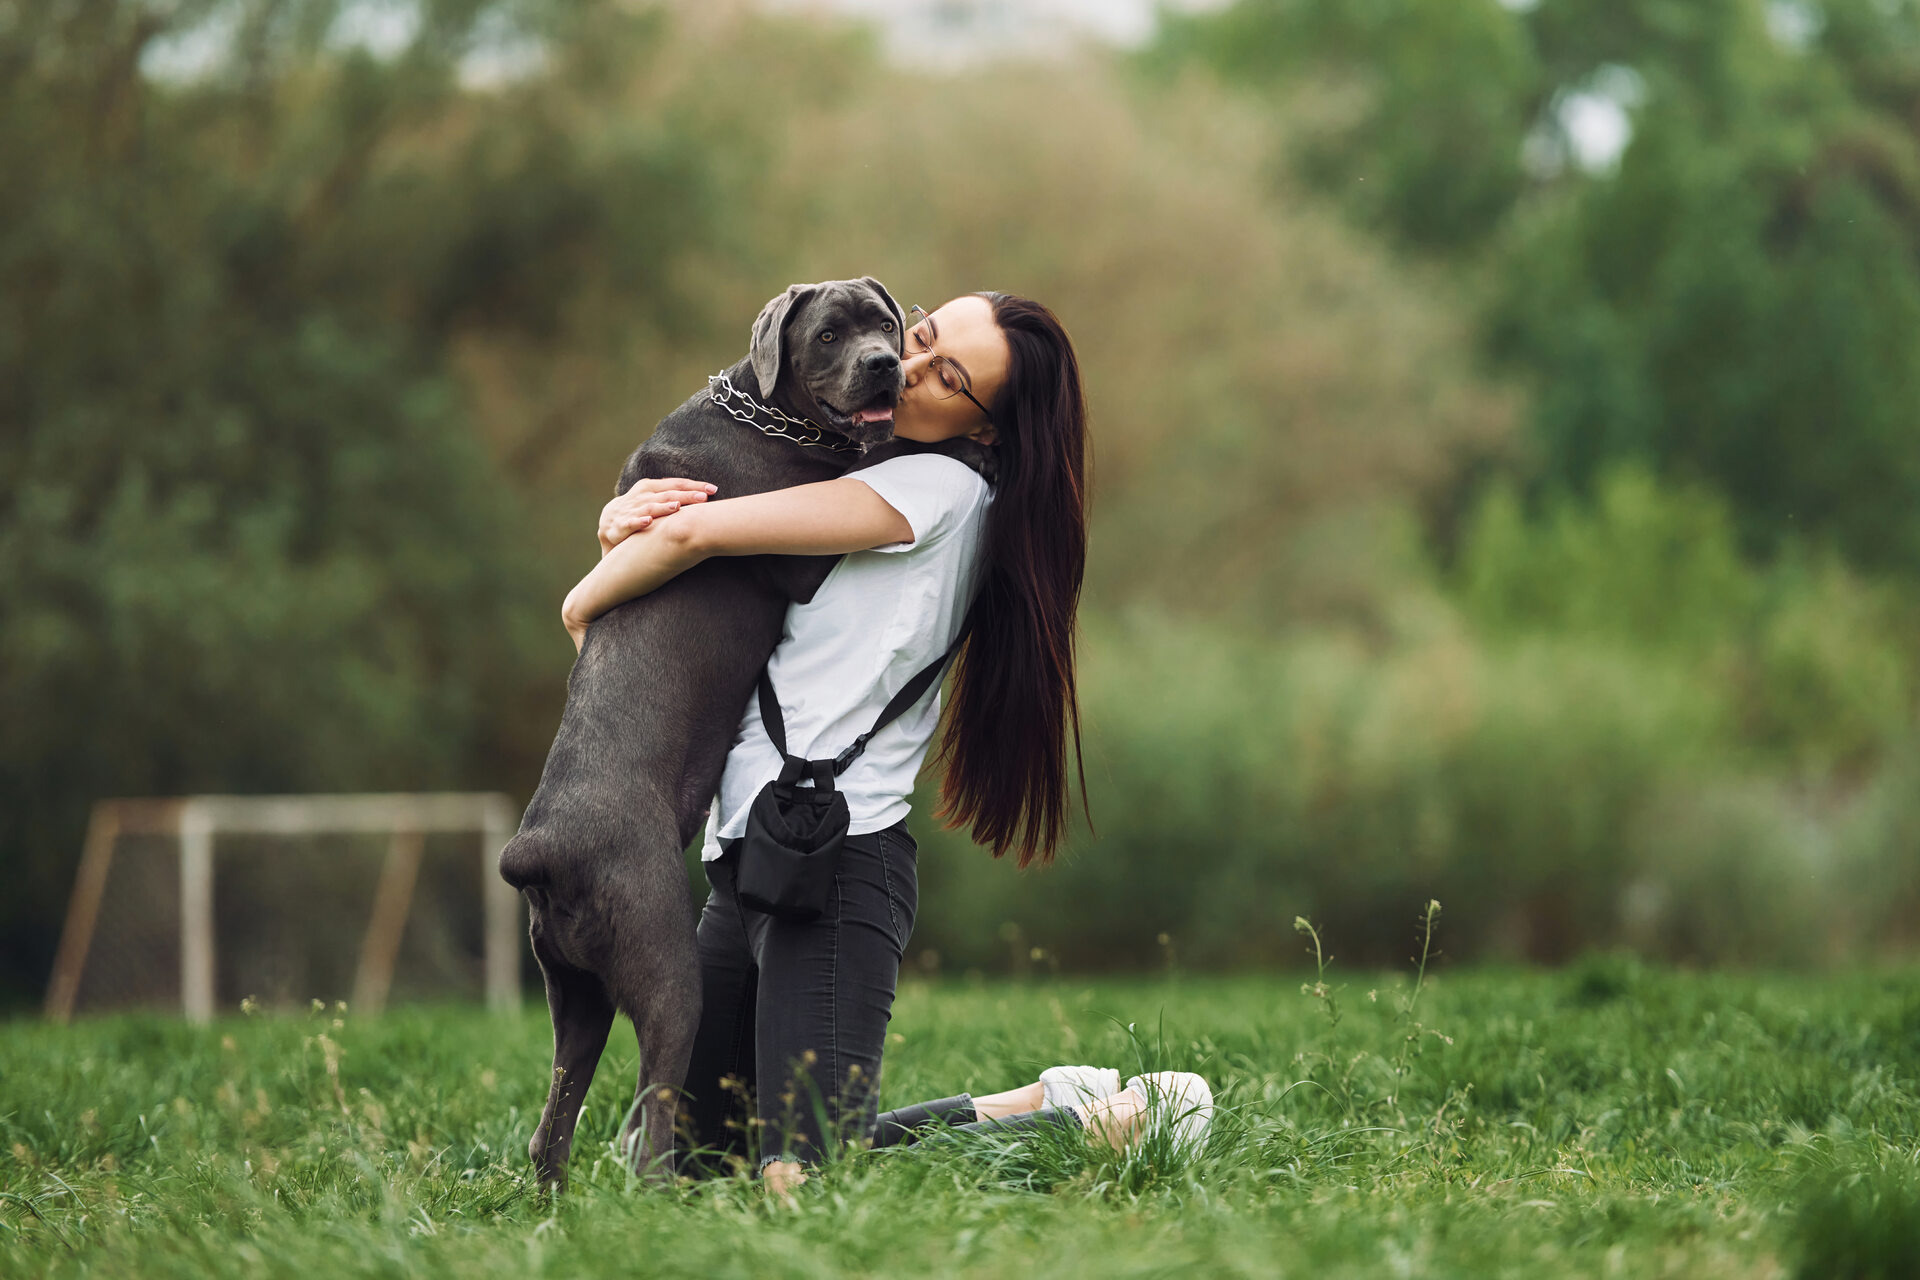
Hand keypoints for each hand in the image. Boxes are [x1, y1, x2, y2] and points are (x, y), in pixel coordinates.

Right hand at [598, 477, 716, 553]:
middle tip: (703, 497)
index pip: (675, 484)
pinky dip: (639, 522)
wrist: (607, 525)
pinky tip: (648, 521)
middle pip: (666, 494)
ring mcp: (629, 510)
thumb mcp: (655, 500)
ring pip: (649, 507)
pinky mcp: (618, 526)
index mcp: (649, 487)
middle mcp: (640, 496)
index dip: (693, 485)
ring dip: (663, 507)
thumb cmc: (639, 512)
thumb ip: (674, 497)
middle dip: (685, 496)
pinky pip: (629, 523)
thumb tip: (705, 495)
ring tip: (677, 506)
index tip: (713, 489)